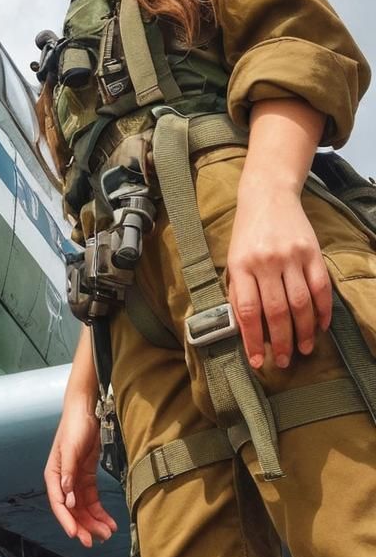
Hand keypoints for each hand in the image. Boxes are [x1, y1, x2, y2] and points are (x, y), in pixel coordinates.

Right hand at [44, 397, 116, 546]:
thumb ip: (68, 472)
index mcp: (54, 473)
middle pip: (71, 509)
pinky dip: (100, 512)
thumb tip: (67, 497)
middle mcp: (63, 480)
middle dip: (82, 526)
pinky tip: (109, 522)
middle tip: (94, 541)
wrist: (86, 410)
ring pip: (83, 508)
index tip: (76, 534)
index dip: (66, 519)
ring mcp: (75, 480)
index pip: (58, 502)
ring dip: (93, 522)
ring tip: (107, 533)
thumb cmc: (75, 425)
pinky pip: (92, 500)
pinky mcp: (87, 477)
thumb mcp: (71, 448)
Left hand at [226, 184, 331, 369]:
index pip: (247, 310)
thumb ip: (239, 288)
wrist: (267, 195)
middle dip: (281, 342)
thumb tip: (246, 327)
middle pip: (276, 311)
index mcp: (240, 265)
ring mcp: (290, 257)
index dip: (253, 339)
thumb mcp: (233, 258)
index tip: (257, 361)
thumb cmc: (247, 232)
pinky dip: (322, 311)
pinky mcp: (311, 252)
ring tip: (304, 349)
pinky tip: (320, 326)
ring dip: (304, 331)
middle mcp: (265, 262)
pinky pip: (320, 288)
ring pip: (301, 304)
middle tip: (285, 361)